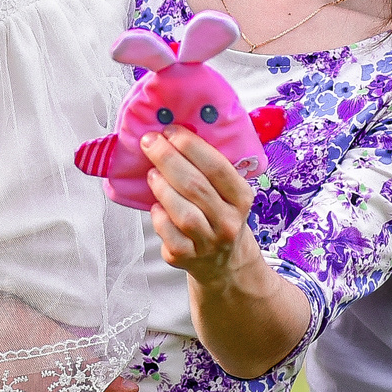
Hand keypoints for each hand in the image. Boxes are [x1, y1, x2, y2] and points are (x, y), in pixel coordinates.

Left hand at [144, 128, 256, 285]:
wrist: (224, 261)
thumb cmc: (218, 215)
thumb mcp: (227, 193)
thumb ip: (209, 168)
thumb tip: (173, 134)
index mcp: (242, 198)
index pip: (218, 167)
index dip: (191, 146)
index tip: (170, 130)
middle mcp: (229, 222)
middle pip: (196, 187)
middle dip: (168, 159)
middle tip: (149, 142)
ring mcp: (209, 242)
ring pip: (184, 213)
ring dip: (163, 188)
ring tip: (151, 173)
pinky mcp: (187, 257)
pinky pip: (169, 234)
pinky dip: (159, 217)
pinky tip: (156, 206)